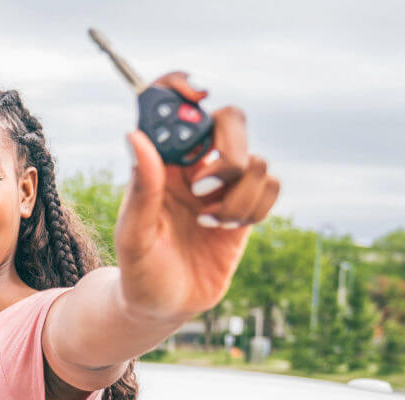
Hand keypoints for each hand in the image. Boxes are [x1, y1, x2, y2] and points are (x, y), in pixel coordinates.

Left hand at [114, 71, 279, 318]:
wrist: (165, 307)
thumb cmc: (140, 272)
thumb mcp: (134, 235)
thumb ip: (141, 188)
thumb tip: (136, 135)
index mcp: (161, 161)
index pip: (175, 105)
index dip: (184, 88)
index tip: (198, 95)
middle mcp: (194, 165)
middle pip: (231, 120)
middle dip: (228, 151)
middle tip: (203, 188)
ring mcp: (223, 184)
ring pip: (255, 160)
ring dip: (237, 195)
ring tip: (208, 222)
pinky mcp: (246, 206)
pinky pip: (270, 186)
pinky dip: (254, 208)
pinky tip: (225, 229)